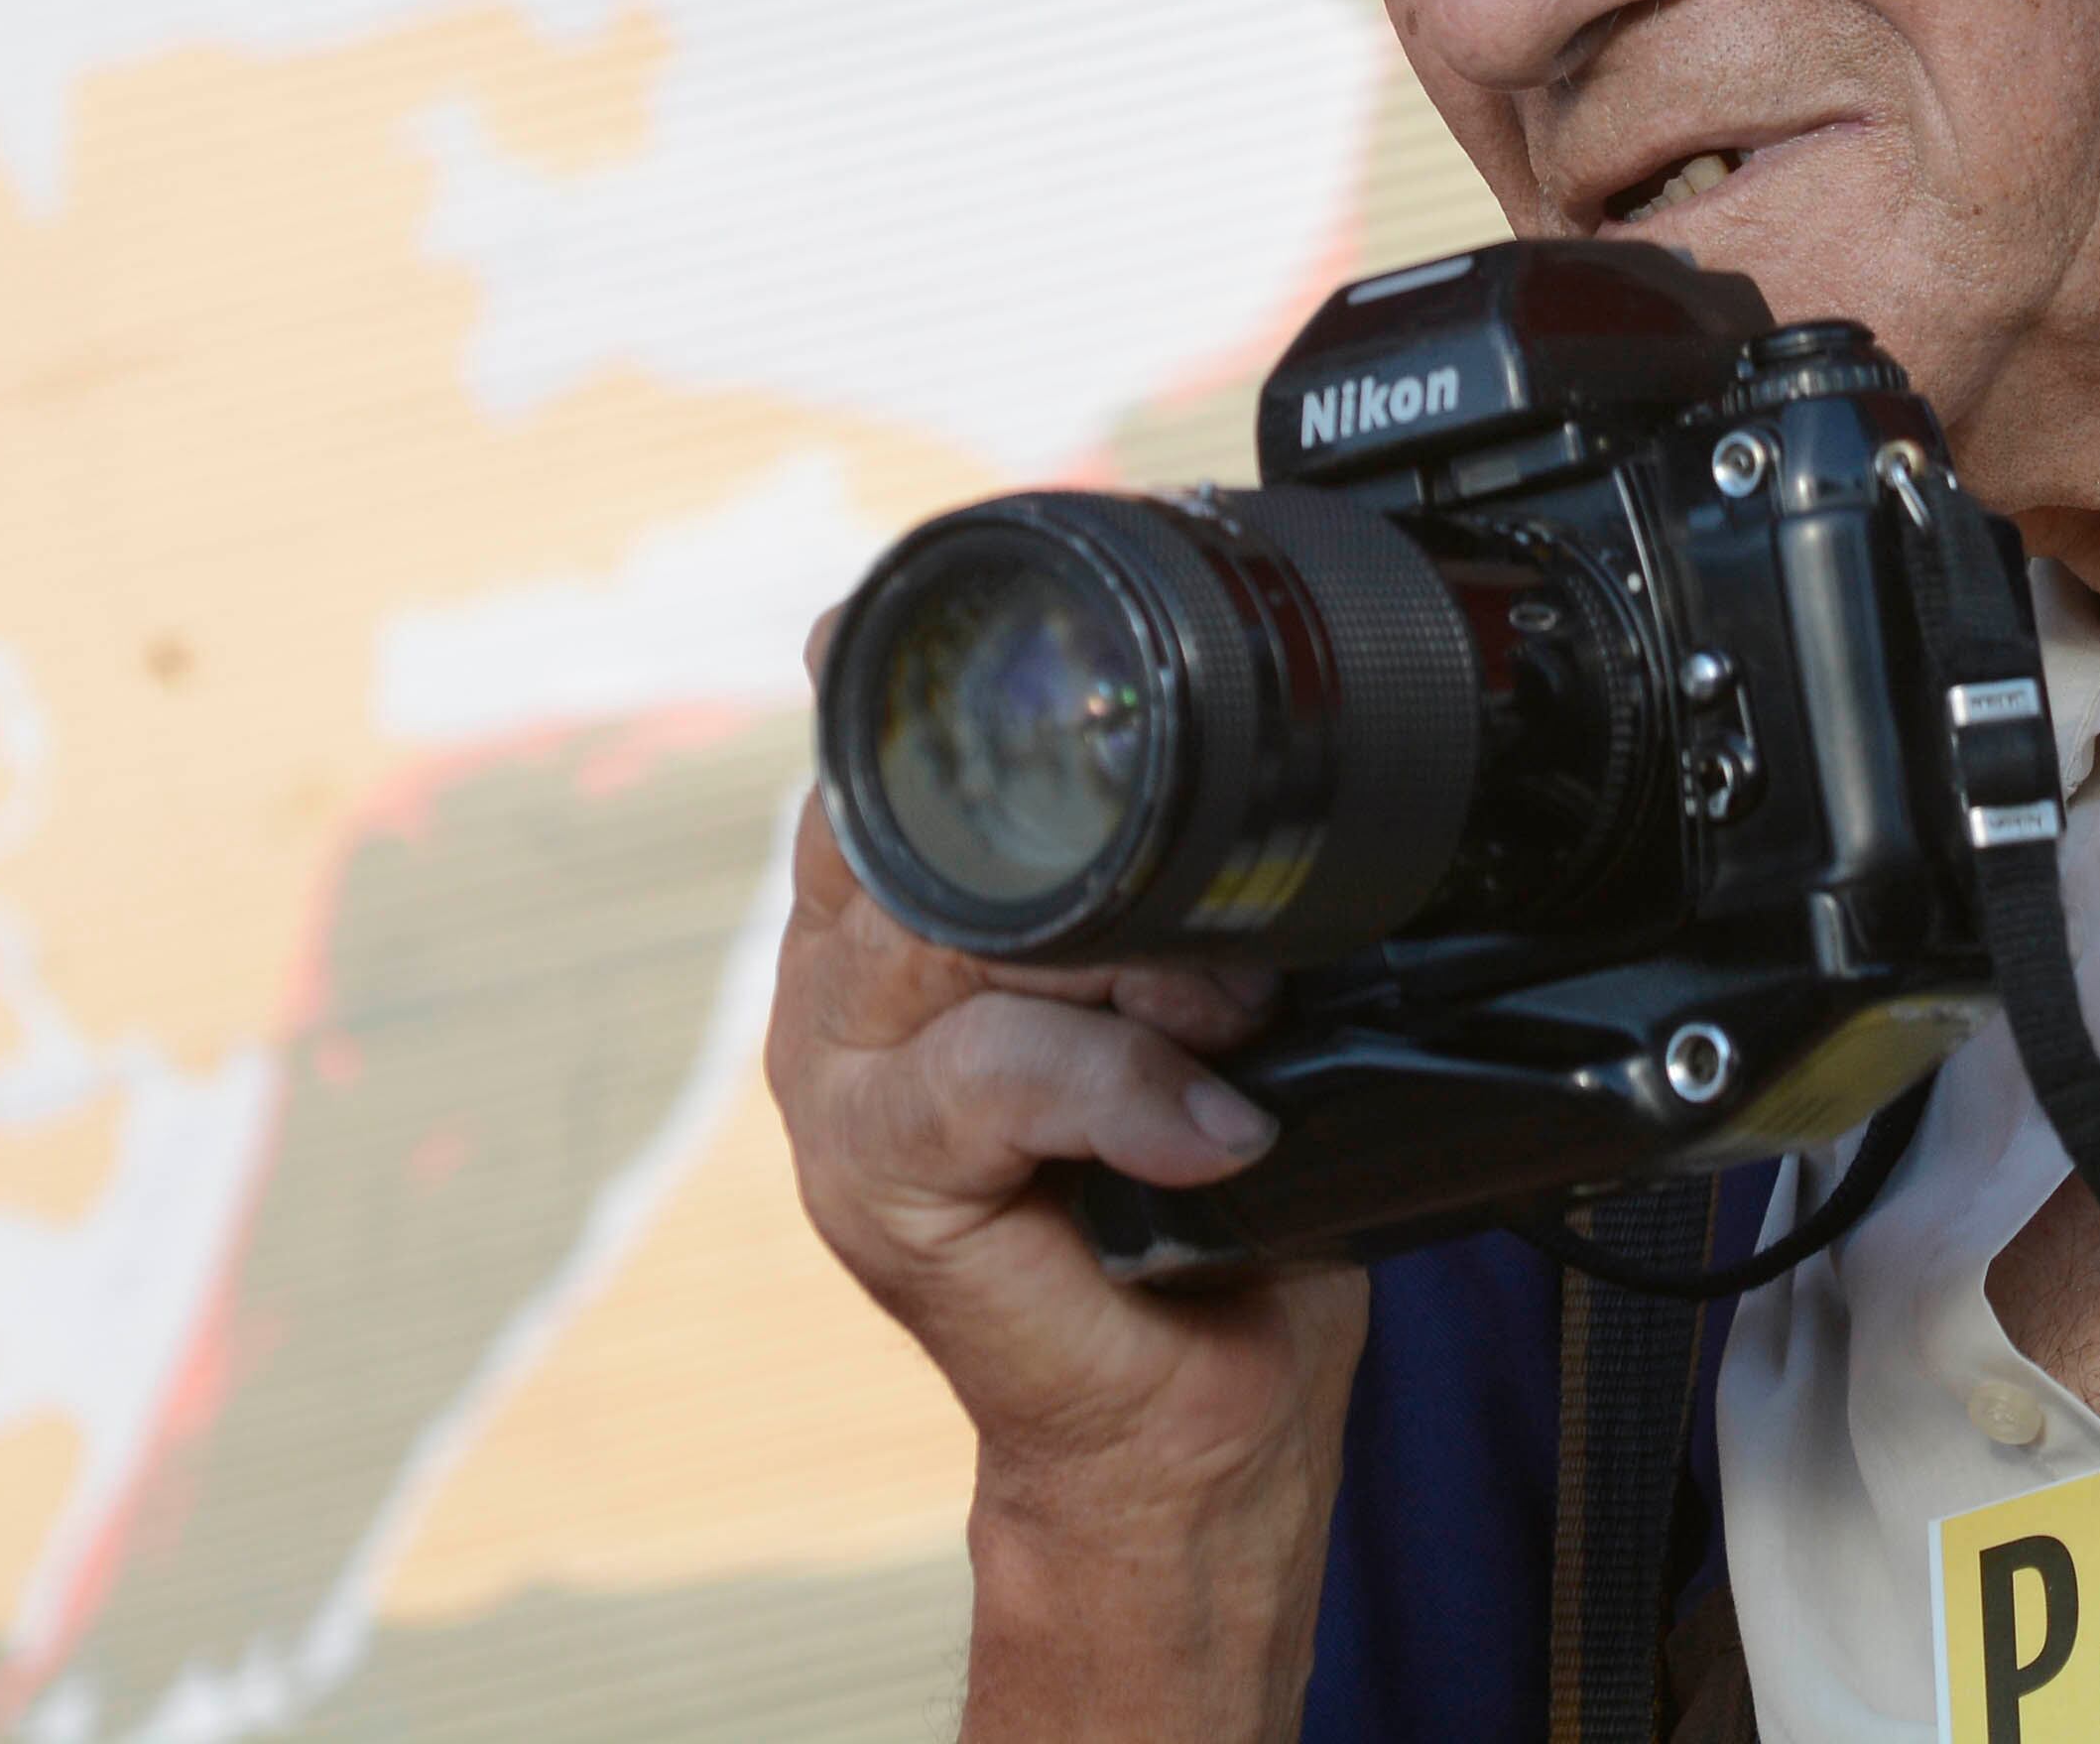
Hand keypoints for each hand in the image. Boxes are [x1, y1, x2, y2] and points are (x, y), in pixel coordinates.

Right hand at [766, 782, 1366, 1741]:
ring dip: (1133, 969)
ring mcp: (840, 1089)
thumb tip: (1259, 780)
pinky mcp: (880, 1183)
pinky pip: (994, 1076)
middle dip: (1104, 856)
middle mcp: (839, 993)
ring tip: (1234, 1029)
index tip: (1094, 685)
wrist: (1191, 1414)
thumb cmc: (1205, 1206)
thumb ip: (1157, 895)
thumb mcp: (1188, 1004)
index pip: (898, 757)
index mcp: (894, 930)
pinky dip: (1128, 1087)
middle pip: (937, 827)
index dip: (989, 709)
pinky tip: (1215, 1128)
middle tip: (1232, 954)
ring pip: (961, 932)